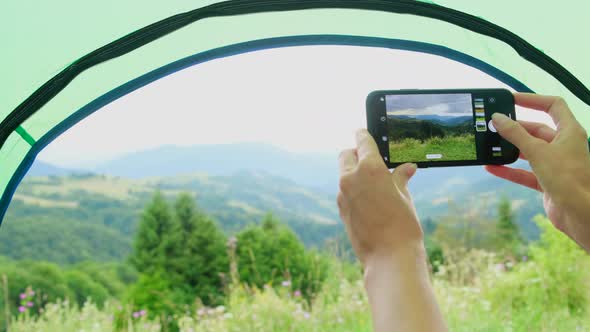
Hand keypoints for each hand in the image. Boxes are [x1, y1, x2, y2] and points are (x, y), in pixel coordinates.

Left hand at [337, 129, 446, 331]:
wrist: (390, 258)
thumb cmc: (403, 225)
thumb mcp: (405, 196)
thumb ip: (400, 178)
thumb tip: (406, 168)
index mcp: (369, 168)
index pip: (362, 140)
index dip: (364, 134)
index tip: (365, 132)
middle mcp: (351, 177)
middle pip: (346, 154)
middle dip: (356, 154)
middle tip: (372, 160)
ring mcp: (342, 194)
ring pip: (344, 174)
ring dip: (355, 173)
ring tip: (376, 185)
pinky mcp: (340, 209)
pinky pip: (345, 191)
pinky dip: (353, 190)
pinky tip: (370, 201)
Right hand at [486, 93, 589, 250]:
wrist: (579, 213)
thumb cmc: (568, 179)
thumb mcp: (537, 151)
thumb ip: (516, 134)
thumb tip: (498, 119)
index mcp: (569, 131)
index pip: (553, 106)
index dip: (533, 99)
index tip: (512, 99)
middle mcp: (563, 145)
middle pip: (536, 129)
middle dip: (514, 128)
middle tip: (494, 126)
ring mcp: (555, 163)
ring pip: (528, 151)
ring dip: (509, 149)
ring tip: (490, 146)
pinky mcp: (546, 180)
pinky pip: (524, 171)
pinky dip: (509, 169)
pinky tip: (492, 167)